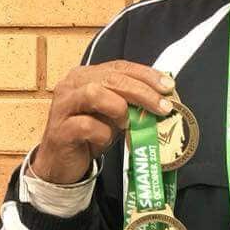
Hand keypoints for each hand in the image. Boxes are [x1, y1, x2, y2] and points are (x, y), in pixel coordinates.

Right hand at [30, 60, 176, 183]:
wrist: (62, 163)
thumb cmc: (91, 134)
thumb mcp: (115, 114)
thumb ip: (132, 102)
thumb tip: (164, 98)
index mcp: (86, 75)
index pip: (119, 66)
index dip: (146, 74)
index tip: (168, 86)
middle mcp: (72, 85)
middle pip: (111, 78)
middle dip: (142, 92)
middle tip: (163, 107)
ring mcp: (63, 106)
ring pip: (94, 93)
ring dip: (119, 108)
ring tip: (128, 124)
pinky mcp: (60, 130)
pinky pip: (87, 126)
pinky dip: (104, 134)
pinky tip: (107, 140)